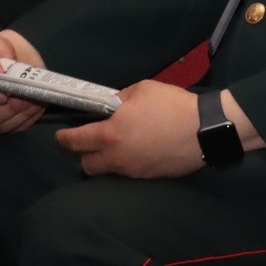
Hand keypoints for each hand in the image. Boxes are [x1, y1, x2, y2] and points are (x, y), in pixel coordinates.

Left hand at [55, 79, 202, 177]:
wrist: (205, 130)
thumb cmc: (172, 106)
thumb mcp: (143, 89)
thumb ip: (120, 98)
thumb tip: (113, 105)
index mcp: (110, 133)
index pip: (75, 141)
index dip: (64, 139)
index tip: (61, 136)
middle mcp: (116, 156)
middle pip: (86, 164)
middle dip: (84, 154)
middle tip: (92, 142)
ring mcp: (132, 170)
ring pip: (107, 170)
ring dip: (106, 160)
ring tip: (118, 146)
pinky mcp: (148, 176)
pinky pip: (128, 172)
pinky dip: (127, 163)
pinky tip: (140, 150)